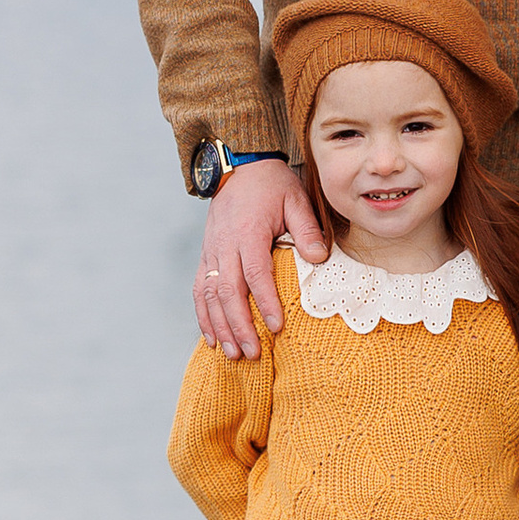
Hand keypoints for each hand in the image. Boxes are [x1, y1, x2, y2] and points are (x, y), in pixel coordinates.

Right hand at [195, 157, 324, 358]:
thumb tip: (319, 259)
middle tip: (252, 353)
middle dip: (239, 326)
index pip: (255, 275)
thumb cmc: (271, 185)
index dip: (265, 303)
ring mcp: (212, 252)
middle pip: (228, 293)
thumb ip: (306, 229)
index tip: (276, 328)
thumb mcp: (295, 199)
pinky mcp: (206, 255)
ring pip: (209, 295)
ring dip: (220, 326)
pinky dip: (203, 315)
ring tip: (232, 353)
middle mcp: (225, 246)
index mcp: (249, 233)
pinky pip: (199, 289)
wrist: (239, 166)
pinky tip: (211, 337)